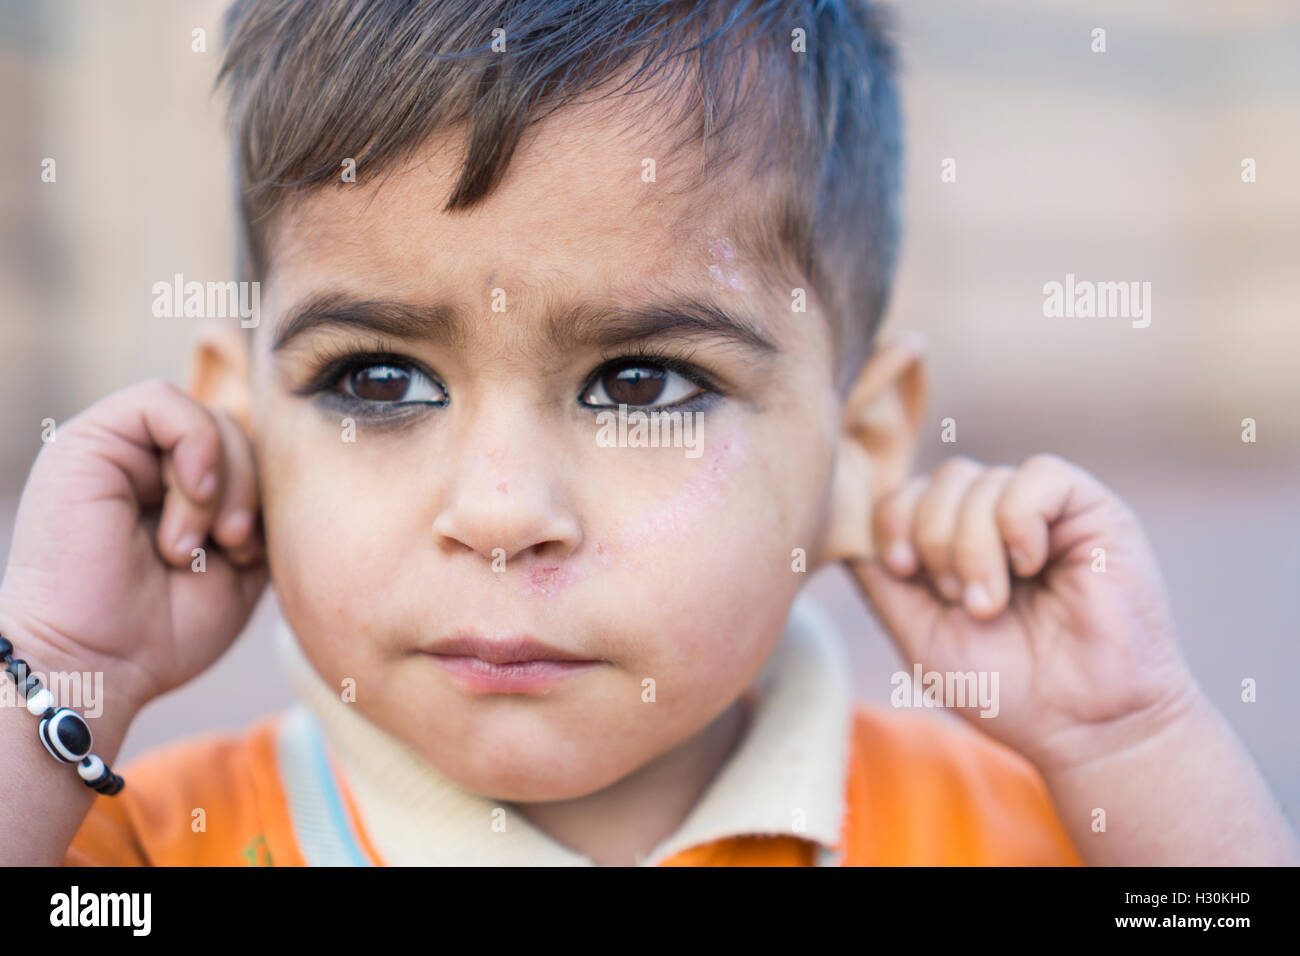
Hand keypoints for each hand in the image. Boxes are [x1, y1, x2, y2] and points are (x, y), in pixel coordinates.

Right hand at [0, 379, 266, 711]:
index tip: (254, 551)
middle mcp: (145, 463)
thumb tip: (286, 463)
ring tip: (192, 545)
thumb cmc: (163, 632)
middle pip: (235, 432)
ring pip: (209, 418)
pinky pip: (163, 401)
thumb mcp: (241, 567)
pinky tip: (194, 496)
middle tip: (233, 545)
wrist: (97, 665)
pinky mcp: (88, 441)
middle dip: (251, 489)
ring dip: (224, 484)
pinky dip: (197, 447)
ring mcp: (116, 449)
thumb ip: (261, 512)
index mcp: (177, 490)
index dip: (266, 492)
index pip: (248, 453)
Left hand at [846, 452, 1199, 774]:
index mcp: (956, 546)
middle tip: (960, 600)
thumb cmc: (1005, 688)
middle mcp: (997, 521)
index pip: (906, 495)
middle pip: (939, 481)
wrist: (1085, 725)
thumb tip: (845, 532)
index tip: (902, 569)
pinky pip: (1038, 475)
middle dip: (934, 540)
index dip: (891, 520)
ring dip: (974, 546)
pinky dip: (1018, 520)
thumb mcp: (920, 634)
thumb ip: (881, 581)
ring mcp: (1043, 513)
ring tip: (993, 602)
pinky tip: (1030, 564)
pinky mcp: (1091, 510)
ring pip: (981, 480)